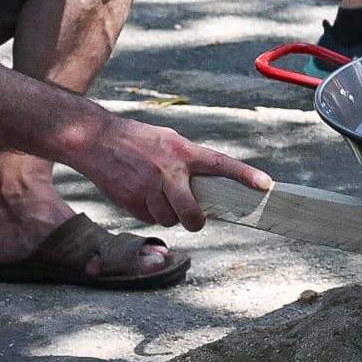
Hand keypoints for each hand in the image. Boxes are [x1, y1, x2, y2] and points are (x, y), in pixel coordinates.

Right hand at [73, 118, 272, 229]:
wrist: (95, 140)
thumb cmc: (136, 139)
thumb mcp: (168, 139)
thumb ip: (188, 159)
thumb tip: (207, 180)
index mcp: (183, 151)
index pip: (220, 163)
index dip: (245, 175)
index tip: (266, 185)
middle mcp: (168, 171)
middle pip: (192, 213)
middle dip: (195, 221)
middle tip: (195, 219)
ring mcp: (149, 188)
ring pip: (169, 219)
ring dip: (167, 215)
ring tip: (157, 197)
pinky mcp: (130, 201)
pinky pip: (149, 219)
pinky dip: (148, 213)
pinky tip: (140, 196)